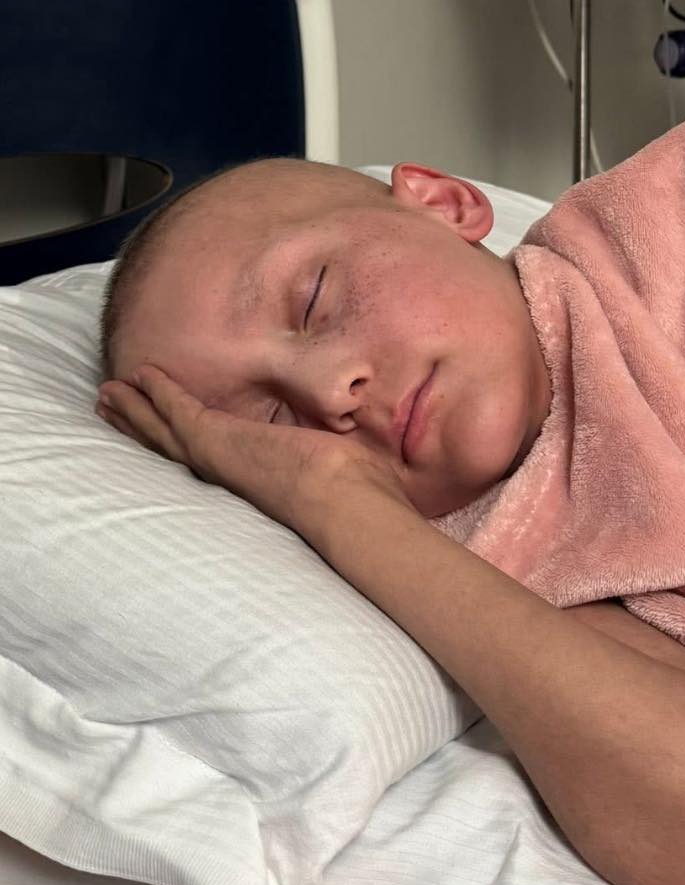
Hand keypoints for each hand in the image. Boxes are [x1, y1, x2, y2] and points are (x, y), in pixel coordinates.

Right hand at [96, 365, 410, 544]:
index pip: (217, 457)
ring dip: (137, 410)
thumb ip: (350, 464)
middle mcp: (232, 473)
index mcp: (259, 480)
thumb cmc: (358, 499)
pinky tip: (138, 378)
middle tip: (112, 406)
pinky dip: (156, 395)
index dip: (188, 442)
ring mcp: (220, 458)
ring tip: (108, 394)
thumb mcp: (349, 472)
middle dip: (143, 425)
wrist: (346, 506)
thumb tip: (376, 462)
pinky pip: (177, 412)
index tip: (169, 429)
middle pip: (174, 445)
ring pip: (165, 430)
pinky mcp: (217, 442)